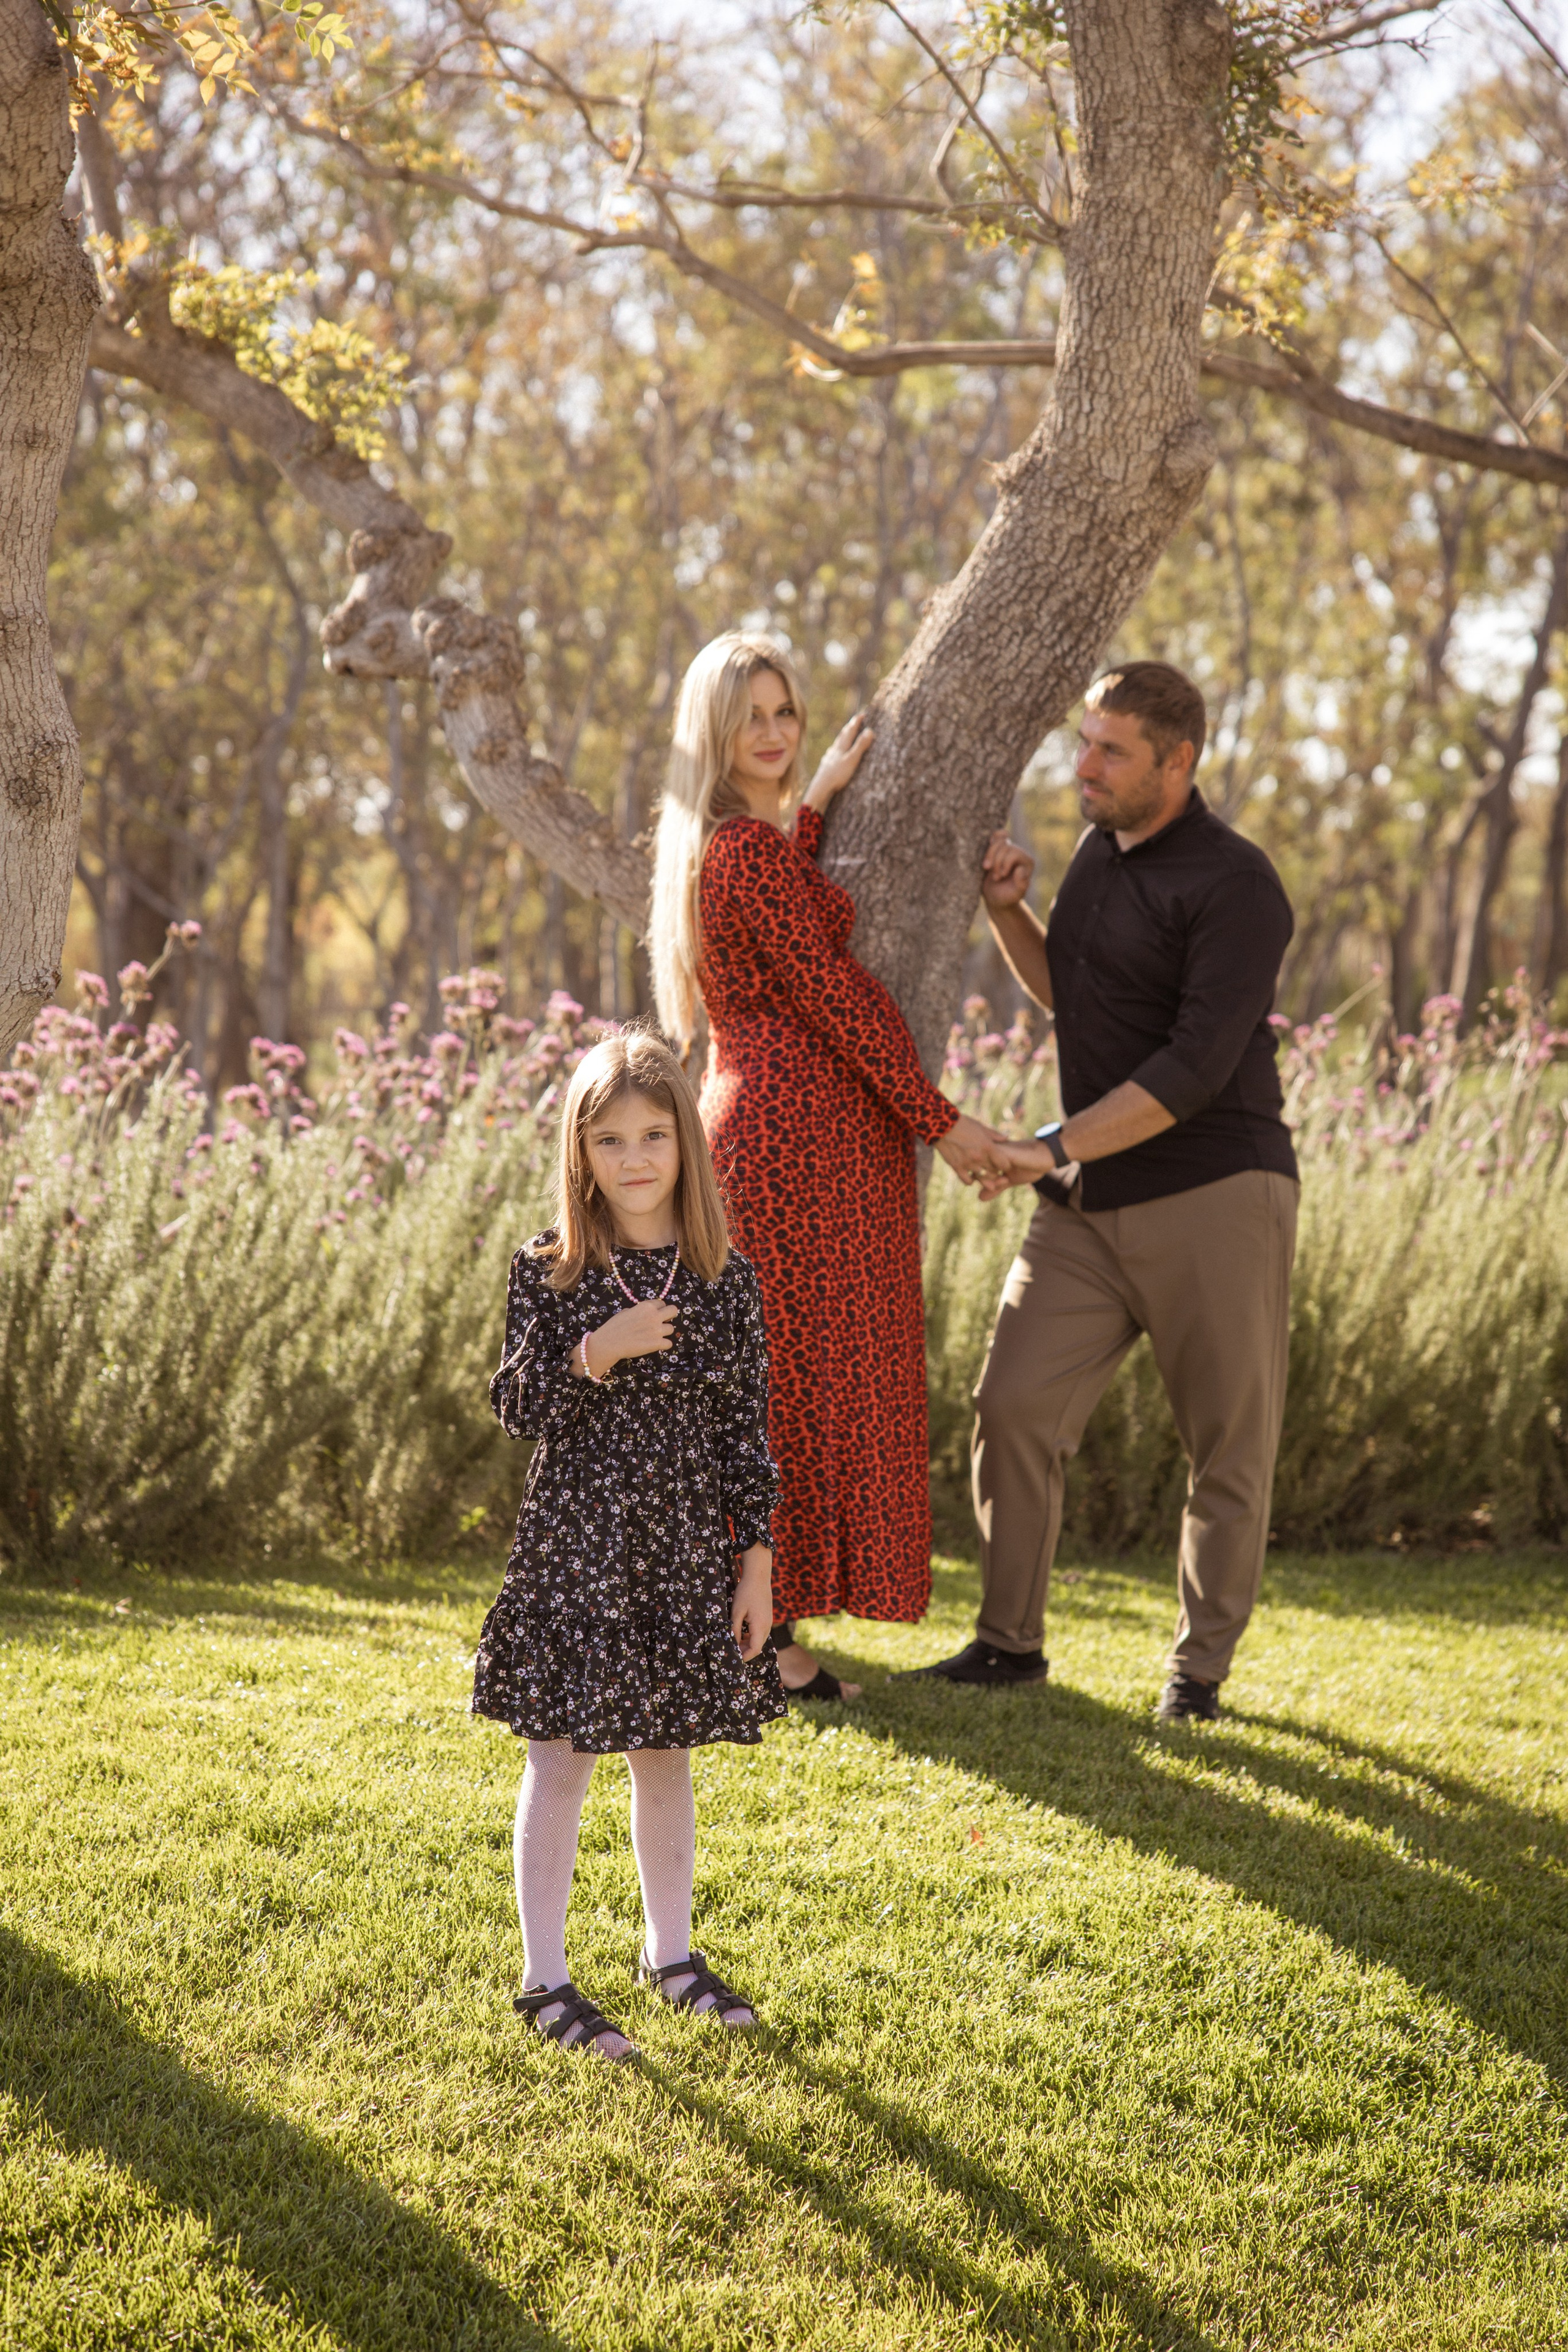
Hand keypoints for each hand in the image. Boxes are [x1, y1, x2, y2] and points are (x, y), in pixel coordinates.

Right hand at [586, 1298, 676, 1372]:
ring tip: (653, 1336)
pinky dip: (663, 1345)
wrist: (609, 1343)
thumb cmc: (614, 1326)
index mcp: (647, 1306)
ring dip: (664, 1332)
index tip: (654, 1315)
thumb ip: (639, 1311)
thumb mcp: (626, 1311)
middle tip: (662, 1322)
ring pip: (671, 1328)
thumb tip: (644, 1313)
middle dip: (669, 1316)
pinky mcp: (657, 1344)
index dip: (658, 1309)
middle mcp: (654, 1316)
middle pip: (673, 1310)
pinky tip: (655, 1345)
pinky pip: (669, 1343)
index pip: (662, 1303)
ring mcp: (657, 1330)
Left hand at [732, 1546, 772, 1661]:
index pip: (754, 1649)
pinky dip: (751, 1637)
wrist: (758, 1577)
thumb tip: (733, 1644)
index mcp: (760, 1626)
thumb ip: (735, 1629)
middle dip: (745, 1651)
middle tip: (731, 1651)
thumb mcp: (736, 1611)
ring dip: (747, 1644)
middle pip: (757, 1647)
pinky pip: (760, 1633)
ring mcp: (768, 1622)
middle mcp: (767, 1626)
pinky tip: (741, 1633)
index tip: (734, 1659)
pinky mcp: (767, 1618)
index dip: (744, 1656)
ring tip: (734, 1642)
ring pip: (759, 1640)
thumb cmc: (746, 1592)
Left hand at [803, 712, 873, 813]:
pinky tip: (834, 753)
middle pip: (842, 735)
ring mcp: (829, 758)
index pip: (850, 731)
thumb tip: (870, 730)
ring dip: (843, 738)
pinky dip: (836, 750)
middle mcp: (834, 750)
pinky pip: (833, 754)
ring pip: (837, 744)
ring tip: (846, 735)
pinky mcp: (826, 766)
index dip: (857, 722)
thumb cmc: (837, 775)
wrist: (820, 789)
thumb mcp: (852, 759)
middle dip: (850, 727)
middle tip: (855, 721)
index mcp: (841, 747)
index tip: (862, 714)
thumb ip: (860, 745)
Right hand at [935, 1112, 1010, 1184]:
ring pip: (982, 1179)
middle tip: (993, 1169)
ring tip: (983, 1173)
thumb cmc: (963, 1124)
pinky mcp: (957, 1167)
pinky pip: (968, 1181)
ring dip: (984, 1177)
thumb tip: (1006, 1138)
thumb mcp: (980, 1127)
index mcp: (988, 1146)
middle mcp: (979, 1157)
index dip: (1005, 1165)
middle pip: (994, 1173)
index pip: (1004, 1165)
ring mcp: (968, 1163)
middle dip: (996, 1172)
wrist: (942, 1125)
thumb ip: (994, 1135)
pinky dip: (971, 1180)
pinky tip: (971, 1176)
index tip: (1002, 1163)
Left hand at [975, 1139, 1070, 1202]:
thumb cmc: (1031, 1165)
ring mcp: (996, 1151)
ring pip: (980, 1167)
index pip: (973, 1169)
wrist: (1048, 1156)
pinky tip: (1005, 1179)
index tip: (996, 1185)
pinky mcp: (1003, 1153)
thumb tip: (979, 1198)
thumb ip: (995, 1187)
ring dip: (988, 1179)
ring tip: (1004, 1181)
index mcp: (991, 1156)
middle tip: (1000, 1183)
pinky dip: (994, 1177)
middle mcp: (991, 1152)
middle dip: (982, 1180)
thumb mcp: (1010, 1180)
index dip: (979, 1180)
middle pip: (973, 1168)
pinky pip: (990, 1166)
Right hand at [981, 829, 1033, 910]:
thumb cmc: (1007, 898)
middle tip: (995, 877)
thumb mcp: (1015, 895)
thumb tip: (1020, 869)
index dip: (1004, 863)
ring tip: (987, 869)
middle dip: (996, 862)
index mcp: (1027, 863)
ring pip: (998, 841)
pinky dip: (990, 841)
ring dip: (989, 856)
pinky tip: (987, 850)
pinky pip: (995, 837)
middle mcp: (1019, 854)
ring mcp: (1008, 851)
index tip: (1001, 877)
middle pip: (1005, 846)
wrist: (996, 899)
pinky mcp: (998, 850)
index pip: (1014, 852)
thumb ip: (1021, 884)